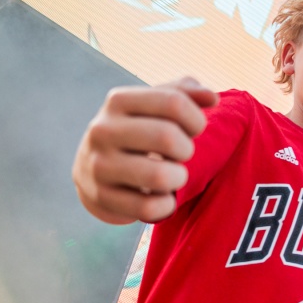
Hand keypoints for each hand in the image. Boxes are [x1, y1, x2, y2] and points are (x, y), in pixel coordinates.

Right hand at [72, 78, 217, 224]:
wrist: (91, 169)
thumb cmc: (135, 132)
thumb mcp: (153, 106)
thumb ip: (184, 93)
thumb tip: (211, 98)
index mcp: (118, 100)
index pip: (173, 102)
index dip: (196, 119)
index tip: (193, 130)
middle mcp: (103, 130)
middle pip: (167, 137)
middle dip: (186, 150)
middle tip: (181, 155)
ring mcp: (99, 165)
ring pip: (159, 176)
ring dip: (178, 178)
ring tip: (174, 176)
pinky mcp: (101, 198)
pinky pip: (147, 208)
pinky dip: (165, 206)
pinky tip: (162, 198)